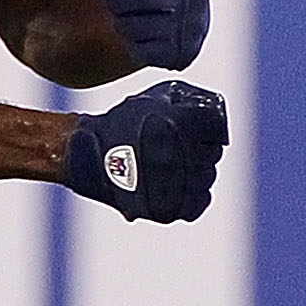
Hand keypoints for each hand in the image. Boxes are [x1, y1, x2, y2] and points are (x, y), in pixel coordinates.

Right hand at [63, 81, 227, 222]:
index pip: (216, 128)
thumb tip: (217, 109)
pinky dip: (193, 194)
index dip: (208, 128)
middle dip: (201, 148)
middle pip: (213, 153)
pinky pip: (199, 201)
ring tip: (173, 164)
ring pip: (207, 177)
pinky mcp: (170, 208)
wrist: (89, 155)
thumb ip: (191, 98)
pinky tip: (178, 184)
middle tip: (179, 146)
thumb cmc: (123, 123)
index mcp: (182, 122)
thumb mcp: (155, 97)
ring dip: (197, 170)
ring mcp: (177, 184)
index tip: (196, 130)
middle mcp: (183, 153)